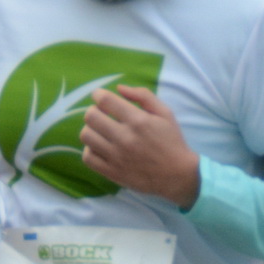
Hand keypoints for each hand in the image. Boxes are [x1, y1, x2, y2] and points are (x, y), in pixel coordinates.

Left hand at [80, 85, 200, 206]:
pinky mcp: (111, 172)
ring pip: (86, 136)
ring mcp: (116, 157)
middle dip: (94, 110)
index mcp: (138, 121)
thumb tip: (119, 88)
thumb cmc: (171, 141)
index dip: (98, 94)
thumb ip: (143, 95)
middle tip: (101, 113)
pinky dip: (90, 149)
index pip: (105, 101)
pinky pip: (87, 157)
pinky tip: (100, 147)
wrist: (177, 175)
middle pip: (91, 117)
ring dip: (91, 129)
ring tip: (100, 130)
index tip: (99, 95)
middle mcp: (125, 138)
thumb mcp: (165, 113)